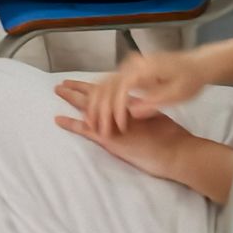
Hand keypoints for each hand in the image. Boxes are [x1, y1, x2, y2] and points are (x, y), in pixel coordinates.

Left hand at [53, 80, 197, 183]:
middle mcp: (119, 109)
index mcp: (130, 104)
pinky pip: (85, 129)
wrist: (175, 151)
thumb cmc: (170, 137)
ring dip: (71, 98)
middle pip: (95, 94)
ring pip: (87, 106)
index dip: (94, 86)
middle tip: (62, 83)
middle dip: (78, 88)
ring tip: (57, 90)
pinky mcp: (109, 138)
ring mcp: (113, 123)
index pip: (107, 91)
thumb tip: (132, 107)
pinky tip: (58, 119)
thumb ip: (141, 111)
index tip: (82, 81)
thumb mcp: (155, 116)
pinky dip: (71, 123)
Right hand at [87, 51, 207, 135]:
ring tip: (92, 122)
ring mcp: (130, 66)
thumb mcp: (177, 95)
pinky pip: (109, 82)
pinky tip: (97, 108)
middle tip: (96, 128)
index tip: (119, 127)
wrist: (196, 64)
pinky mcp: (130, 70)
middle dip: (99, 108)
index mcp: (144, 69)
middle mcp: (132, 64)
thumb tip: (132, 113)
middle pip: (106, 85)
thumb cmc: (189, 80)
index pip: (121, 90)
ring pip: (104, 83)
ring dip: (95, 102)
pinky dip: (101, 96)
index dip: (117, 110)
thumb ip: (154, 103)